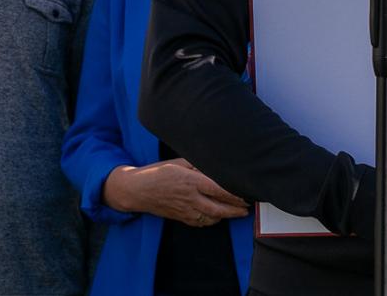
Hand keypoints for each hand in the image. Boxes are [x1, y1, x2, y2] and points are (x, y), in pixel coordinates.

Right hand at [102, 159, 249, 226]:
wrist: (138, 190)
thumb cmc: (158, 173)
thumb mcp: (179, 162)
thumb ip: (198, 165)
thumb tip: (215, 167)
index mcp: (191, 181)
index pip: (219, 190)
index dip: (234, 194)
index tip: (246, 193)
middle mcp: (190, 198)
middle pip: (219, 208)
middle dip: (236, 209)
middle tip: (247, 207)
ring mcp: (186, 211)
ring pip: (212, 218)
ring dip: (226, 216)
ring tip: (238, 212)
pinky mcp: (182, 218)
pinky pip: (201, 223)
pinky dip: (212, 221)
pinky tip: (218, 216)